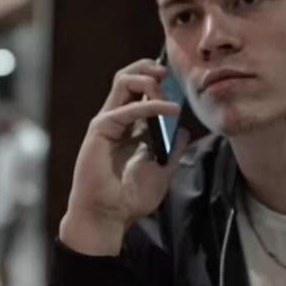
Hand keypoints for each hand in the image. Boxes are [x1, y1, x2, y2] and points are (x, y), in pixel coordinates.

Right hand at [60, 58, 190, 255]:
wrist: (108, 217)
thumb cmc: (129, 198)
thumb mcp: (162, 171)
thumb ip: (173, 150)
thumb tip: (184, 130)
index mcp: (127, 126)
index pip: (139, 89)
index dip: (157, 80)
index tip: (178, 84)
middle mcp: (115, 118)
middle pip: (127, 77)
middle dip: (149, 68)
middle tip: (169, 74)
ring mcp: (107, 122)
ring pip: (123, 81)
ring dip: (149, 80)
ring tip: (168, 93)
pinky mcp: (101, 130)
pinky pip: (127, 109)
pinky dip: (151, 105)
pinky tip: (171, 110)